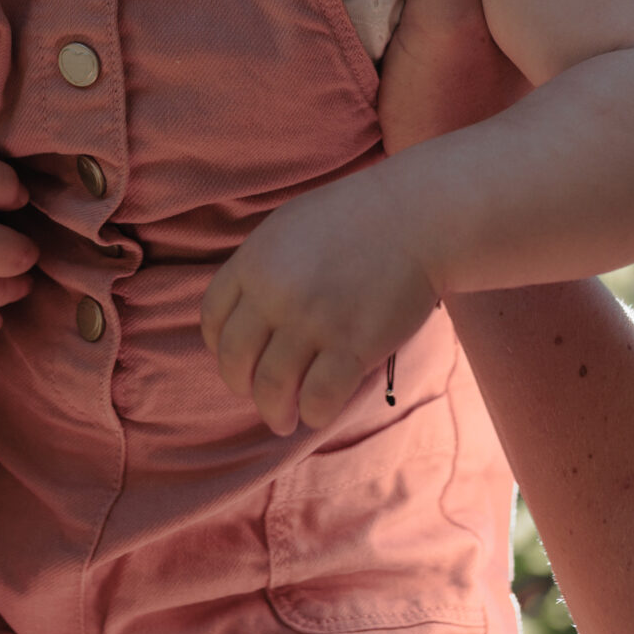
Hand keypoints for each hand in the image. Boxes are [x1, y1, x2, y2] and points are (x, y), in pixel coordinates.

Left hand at [199, 172, 444, 434]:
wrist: (420, 215)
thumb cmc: (358, 218)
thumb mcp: (290, 227)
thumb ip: (261, 268)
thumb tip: (241, 317)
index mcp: (254, 261)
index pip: (214, 320)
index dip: (221, 348)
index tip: (240, 360)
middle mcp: (275, 293)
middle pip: (236, 361)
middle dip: (244, 387)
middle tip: (263, 397)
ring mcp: (313, 320)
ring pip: (272, 388)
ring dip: (275, 412)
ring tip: (285, 418)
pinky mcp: (353, 344)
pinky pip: (318, 398)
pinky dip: (313, 413)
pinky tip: (318, 410)